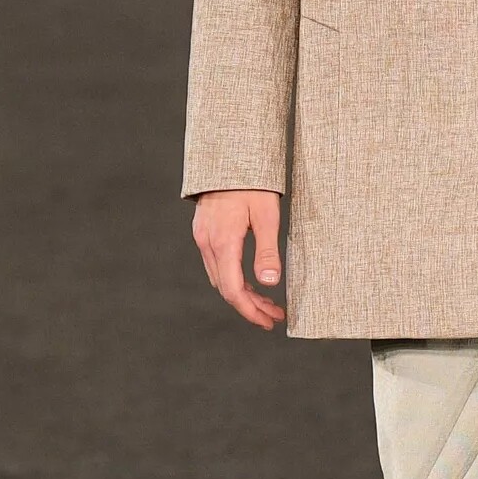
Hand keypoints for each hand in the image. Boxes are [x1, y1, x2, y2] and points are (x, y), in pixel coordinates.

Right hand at [192, 190, 285, 329]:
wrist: (228, 156)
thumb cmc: (252, 183)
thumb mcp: (267, 214)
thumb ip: (267, 250)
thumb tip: (270, 284)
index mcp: (223, 242)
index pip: (234, 291)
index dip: (251, 311)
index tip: (269, 322)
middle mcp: (208, 243)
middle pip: (226, 288)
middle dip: (250, 306)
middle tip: (274, 316)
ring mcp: (203, 237)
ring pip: (220, 278)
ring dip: (243, 293)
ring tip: (267, 302)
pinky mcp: (204, 231)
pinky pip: (217, 264)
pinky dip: (234, 278)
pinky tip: (250, 280)